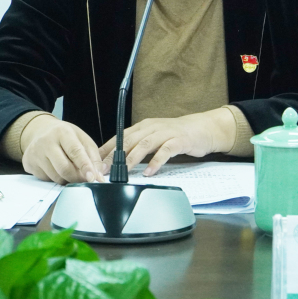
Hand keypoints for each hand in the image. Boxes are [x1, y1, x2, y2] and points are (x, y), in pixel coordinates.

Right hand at [20, 116, 106, 183]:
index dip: (85, 166)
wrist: (39, 131)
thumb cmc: (65, 136)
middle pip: (64, 168)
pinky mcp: (28, 163)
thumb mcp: (81, 139)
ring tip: (70, 171)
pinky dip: (55, 178)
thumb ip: (92, 156)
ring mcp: (35, 153)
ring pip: (55, 177)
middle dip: (77, 177)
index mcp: (62, 132)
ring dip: (67, 179)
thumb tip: (98, 175)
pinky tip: (56, 169)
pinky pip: (46, 179)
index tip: (93, 178)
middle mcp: (46, 141)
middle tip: (85, 180)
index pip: (75, 151)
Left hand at [99, 108, 235, 175]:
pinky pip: (165, 151)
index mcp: (144, 126)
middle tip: (104, 169)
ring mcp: (166, 133)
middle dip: (115, 155)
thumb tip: (117, 161)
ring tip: (123, 172)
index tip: (95, 162)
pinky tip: (149, 172)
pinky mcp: (179, 140)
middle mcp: (152, 127)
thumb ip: (138, 146)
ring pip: (145, 144)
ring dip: (132, 158)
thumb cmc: (176, 135)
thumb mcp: (154, 137)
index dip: (107, 149)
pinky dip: (156, 162)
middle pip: (129, 140)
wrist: (202, 128)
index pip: (121, 136)